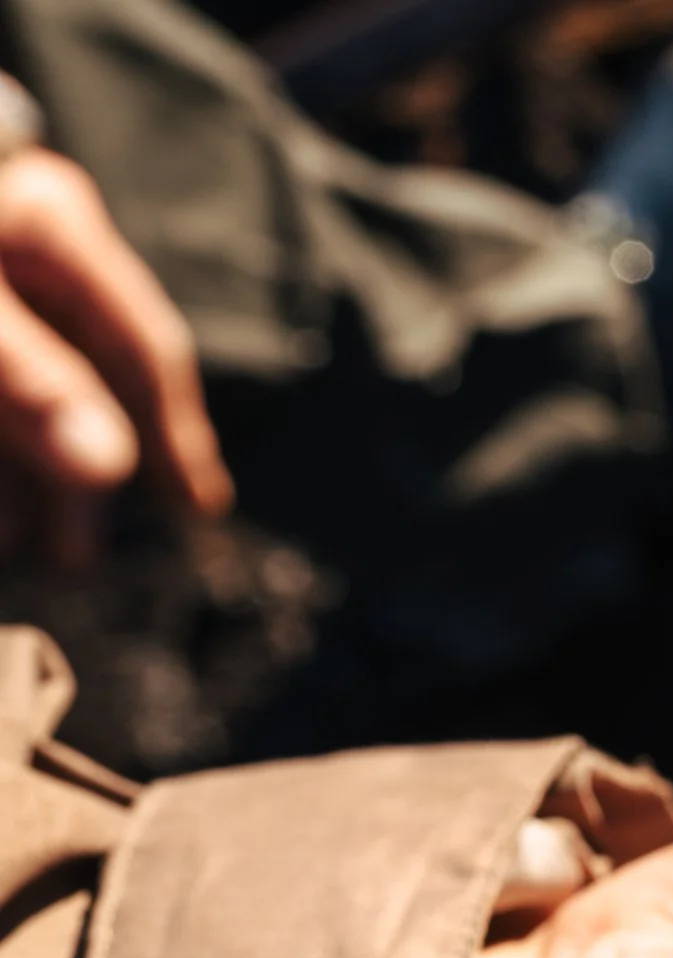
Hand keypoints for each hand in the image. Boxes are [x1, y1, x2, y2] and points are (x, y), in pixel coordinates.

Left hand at [0, 148, 230, 567]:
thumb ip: (33, 383)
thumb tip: (107, 469)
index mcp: (54, 228)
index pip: (140, 344)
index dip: (174, 433)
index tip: (195, 508)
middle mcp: (24, 253)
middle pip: (82, 379)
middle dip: (76, 474)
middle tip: (77, 555)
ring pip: (20, 395)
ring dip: (19, 476)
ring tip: (17, 546)